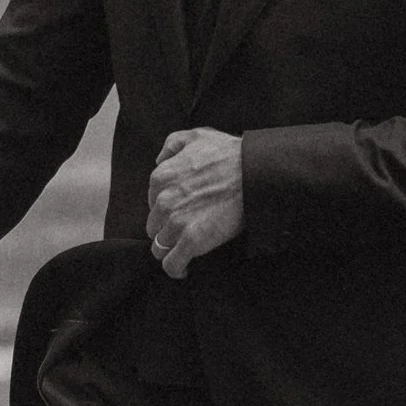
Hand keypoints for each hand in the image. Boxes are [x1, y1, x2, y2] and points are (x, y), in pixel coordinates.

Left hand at [146, 128, 244, 278]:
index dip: (164, 209)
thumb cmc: (229, 154)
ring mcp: (176, 222)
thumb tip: (160, 159)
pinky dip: (176, 269)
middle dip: (166, 229)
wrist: (254, 173)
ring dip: (170, 250)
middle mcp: (163, 201)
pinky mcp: (192, 241)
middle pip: (154, 226)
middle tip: (185, 230)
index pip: (151, 202)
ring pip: (160, 247)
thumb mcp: (197, 136)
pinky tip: (184, 269)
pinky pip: (172, 265)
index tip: (178, 212)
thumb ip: (172, 144)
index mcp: (161, 177)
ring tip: (184, 250)